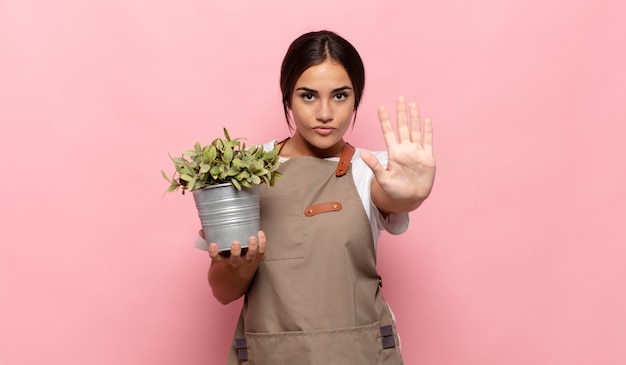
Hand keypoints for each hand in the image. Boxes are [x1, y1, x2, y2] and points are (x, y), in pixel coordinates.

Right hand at [200, 229, 266, 267]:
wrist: (241, 275)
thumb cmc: (228, 258)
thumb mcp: (218, 251)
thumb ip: (212, 240)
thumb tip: (203, 230)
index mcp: (224, 261)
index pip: (216, 258)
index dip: (214, 253)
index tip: (213, 245)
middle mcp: (236, 263)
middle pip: (235, 260)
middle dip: (235, 252)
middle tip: (235, 243)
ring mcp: (247, 261)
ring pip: (250, 257)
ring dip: (252, 248)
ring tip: (252, 238)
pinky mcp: (258, 259)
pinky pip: (261, 252)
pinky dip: (262, 243)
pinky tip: (260, 233)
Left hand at [361, 96, 435, 210]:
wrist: (409, 199)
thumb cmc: (394, 190)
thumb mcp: (383, 179)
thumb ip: (374, 165)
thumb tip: (362, 154)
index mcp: (394, 153)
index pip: (388, 132)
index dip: (385, 120)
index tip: (380, 107)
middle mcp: (405, 149)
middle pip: (403, 127)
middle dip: (401, 113)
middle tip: (399, 98)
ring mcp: (417, 152)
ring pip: (415, 131)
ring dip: (414, 118)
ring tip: (412, 104)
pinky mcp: (427, 158)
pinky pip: (428, 142)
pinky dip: (427, 131)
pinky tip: (426, 120)